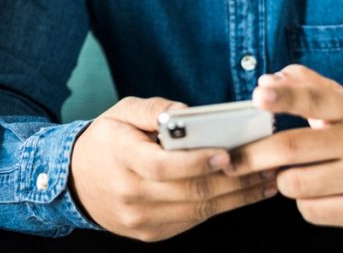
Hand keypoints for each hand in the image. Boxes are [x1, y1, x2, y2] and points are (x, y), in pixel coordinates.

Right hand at [69, 96, 276, 241]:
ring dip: (237, 197)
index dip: (197, 162)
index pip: (163, 166)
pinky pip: (193, 221)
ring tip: (266, 179)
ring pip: (198, 210)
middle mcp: (132, 194)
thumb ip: (154, 109)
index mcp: (122, 159)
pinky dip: (222, 208)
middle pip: (189, 191)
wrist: (75, 181)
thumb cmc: (105, 141)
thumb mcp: (121, 112)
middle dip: (233, 180)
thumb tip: (187, 113)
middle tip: (266, 165)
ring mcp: (142, 218)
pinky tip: (244, 194)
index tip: (227, 153)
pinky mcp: (152, 232)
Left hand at [226, 64, 342, 232]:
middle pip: (290, 148)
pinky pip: (310, 210)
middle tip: (233, 160)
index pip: (314, 99)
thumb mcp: (341, 102)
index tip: (258, 95)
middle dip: (253, 155)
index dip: (285, 97)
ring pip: (294, 183)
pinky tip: (317, 194)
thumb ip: (305, 85)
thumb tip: (267, 80)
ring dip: (282, 181)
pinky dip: (303, 203)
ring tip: (295, 175)